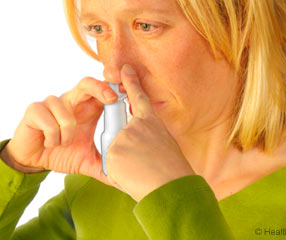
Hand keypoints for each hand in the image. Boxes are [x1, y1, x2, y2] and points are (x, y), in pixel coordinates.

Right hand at [4, 76, 119, 186]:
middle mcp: (72, 100)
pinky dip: (53, 139)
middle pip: (87, 83)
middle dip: (100, 89)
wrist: (34, 161)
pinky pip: (50, 124)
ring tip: (63, 144)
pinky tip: (49, 143)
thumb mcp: (87, 161)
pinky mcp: (35, 109)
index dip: (115, 89)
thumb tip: (123, 178)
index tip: (128, 93)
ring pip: (66, 114)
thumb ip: (104, 165)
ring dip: (67, 136)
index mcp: (88, 108)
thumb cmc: (63, 154)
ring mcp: (53, 103)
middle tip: (111, 99)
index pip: (103, 91)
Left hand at [106, 64, 194, 201]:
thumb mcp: (166, 145)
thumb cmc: (174, 171)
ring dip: (125, 165)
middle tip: (143, 162)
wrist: (173, 186)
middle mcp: (137, 125)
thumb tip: (141, 143)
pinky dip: (120, 173)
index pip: (139, 98)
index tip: (125, 69)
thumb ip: (150, 137)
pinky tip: (135, 176)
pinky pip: (110, 164)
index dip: (131, 82)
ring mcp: (123, 136)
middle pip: (120, 132)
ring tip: (143, 173)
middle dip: (126, 148)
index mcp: (152, 122)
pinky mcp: (113, 151)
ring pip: (115, 151)